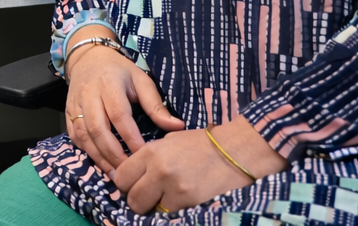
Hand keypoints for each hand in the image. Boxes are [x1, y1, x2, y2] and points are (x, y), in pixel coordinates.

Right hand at [64, 31, 184, 173]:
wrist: (88, 57)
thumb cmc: (119, 70)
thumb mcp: (141, 80)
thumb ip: (156, 105)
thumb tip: (177, 127)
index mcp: (109, 84)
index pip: (119, 116)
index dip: (131, 138)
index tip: (144, 155)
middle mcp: (89, 94)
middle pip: (98, 129)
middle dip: (114, 154)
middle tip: (129, 172)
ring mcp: (75, 104)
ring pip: (84, 135)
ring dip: (99, 157)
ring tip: (115, 173)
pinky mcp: (67, 112)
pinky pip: (74, 136)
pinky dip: (86, 151)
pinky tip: (100, 162)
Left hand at [112, 117, 286, 213]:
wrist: (236, 152)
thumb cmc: (202, 145)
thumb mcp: (169, 142)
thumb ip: (148, 158)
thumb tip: (132, 175)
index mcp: (151, 152)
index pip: (121, 177)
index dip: (125, 184)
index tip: (132, 186)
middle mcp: (159, 171)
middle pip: (132, 199)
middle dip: (137, 200)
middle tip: (148, 197)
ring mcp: (175, 189)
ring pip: (151, 211)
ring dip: (155, 208)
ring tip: (166, 200)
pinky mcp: (191, 204)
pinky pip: (170, 215)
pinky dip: (172, 212)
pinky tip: (180, 203)